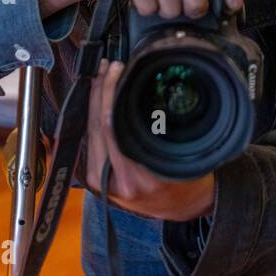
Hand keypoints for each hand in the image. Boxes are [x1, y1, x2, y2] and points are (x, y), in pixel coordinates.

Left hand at [82, 58, 215, 221]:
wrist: (181, 209)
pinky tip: (96, 100)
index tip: (117, 70)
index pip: (111, 125)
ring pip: (88, 133)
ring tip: (101, 77)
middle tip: (108, 67)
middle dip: (100, 91)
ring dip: (93, 101)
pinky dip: (90, 118)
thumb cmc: (187, 182)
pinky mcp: (96, 179)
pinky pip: (88, 142)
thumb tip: (142, 95)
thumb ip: (161, 132)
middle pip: (95, 126)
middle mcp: (114, 181)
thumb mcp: (185, 157)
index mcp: (137, 176)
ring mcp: (101, 181)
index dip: (110, 92)